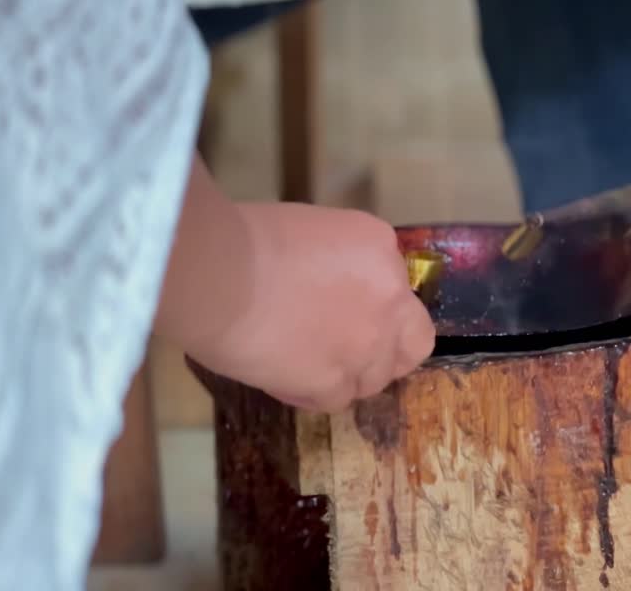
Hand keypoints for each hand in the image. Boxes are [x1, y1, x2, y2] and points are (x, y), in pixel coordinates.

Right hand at [185, 202, 435, 410]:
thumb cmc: (245, 239)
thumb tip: (330, 285)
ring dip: (347, 374)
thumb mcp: (311, 231)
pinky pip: (337, 400)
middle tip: (353, 350)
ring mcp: (368, 344)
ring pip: (375, 378)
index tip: (346, 309)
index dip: (375, 304)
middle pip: (413, 340)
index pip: (397, 287)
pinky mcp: (336, 382)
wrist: (217, 274)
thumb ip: (338, 261)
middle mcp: (389, 297)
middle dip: (390, 349)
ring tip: (305, 363)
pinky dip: (312, 394)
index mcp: (379, 247)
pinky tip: (285, 379)